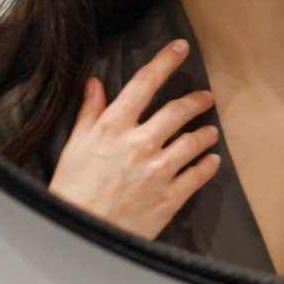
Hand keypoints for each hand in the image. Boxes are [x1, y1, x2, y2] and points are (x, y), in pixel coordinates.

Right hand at [47, 39, 220, 238]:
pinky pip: (198, 174)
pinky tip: (211, 161)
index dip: (166, 61)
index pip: (144, 83)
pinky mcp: (170, 197)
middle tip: (205, 97)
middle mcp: (139, 143)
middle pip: (178, 110)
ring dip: (206, 133)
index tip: (181, 48)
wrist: (80, 235)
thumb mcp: (74, 147)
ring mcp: (158, 171)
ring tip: (210, 131)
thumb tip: (95, 83)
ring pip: (194, 141)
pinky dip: (208, 165)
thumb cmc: (72, 190)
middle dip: (196, 100)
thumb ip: (90, 113)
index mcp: (113, 128)